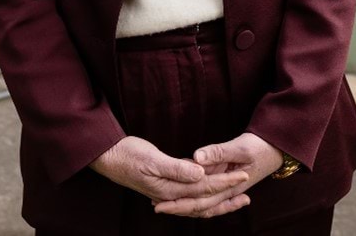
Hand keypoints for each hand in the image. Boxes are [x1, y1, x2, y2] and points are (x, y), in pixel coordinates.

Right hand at [89, 136, 248, 204]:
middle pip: (204, 199)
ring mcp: (167, 192)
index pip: (204, 187)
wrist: (107, 157)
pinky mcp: (164, 185)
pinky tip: (211, 185)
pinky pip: (189, 192)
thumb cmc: (128, 155)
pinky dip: (204, 191)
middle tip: (248, 194)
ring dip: (218, 199)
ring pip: (198, 199)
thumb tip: (201, 174)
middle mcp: (170, 195)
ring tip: (236, 196)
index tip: (243, 175)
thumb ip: (177, 169)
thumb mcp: (152, 159)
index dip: (225, 182)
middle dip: (226, 197)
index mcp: (170, 189)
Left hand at [153, 133, 284, 218]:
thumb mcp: (240, 147)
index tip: (160, 205)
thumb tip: (196, 158)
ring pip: (203, 202)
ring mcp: (227, 188)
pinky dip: (194, 193)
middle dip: (178, 207)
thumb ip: (218, 152)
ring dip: (185, 204)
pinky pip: (208, 192)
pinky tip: (182, 189)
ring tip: (165, 203)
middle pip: (199, 206)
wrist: (276, 147)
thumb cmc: (260, 147)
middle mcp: (227, 192)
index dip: (179, 204)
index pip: (200, 201)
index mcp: (229, 187)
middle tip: (156, 206)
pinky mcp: (226, 180)